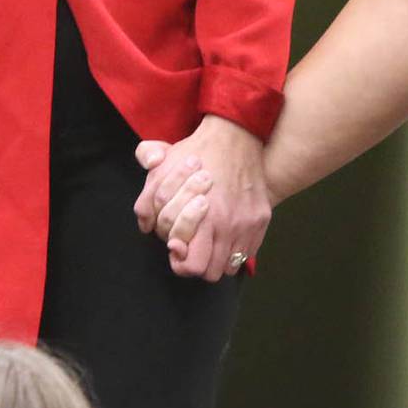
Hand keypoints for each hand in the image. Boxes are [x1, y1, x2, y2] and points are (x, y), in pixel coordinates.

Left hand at [132, 117, 270, 281]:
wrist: (236, 135)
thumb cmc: (196, 152)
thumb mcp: (162, 168)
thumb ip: (147, 199)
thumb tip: (146, 226)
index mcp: (204, 216)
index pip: (191, 265)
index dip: (180, 260)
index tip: (177, 246)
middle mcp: (228, 225)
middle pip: (210, 272)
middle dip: (197, 263)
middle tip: (191, 247)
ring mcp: (247, 224)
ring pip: (229, 266)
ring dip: (216, 259)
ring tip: (207, 242)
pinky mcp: (261, 219)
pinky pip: (247, 251)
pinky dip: (235, 250)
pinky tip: (225, 234)